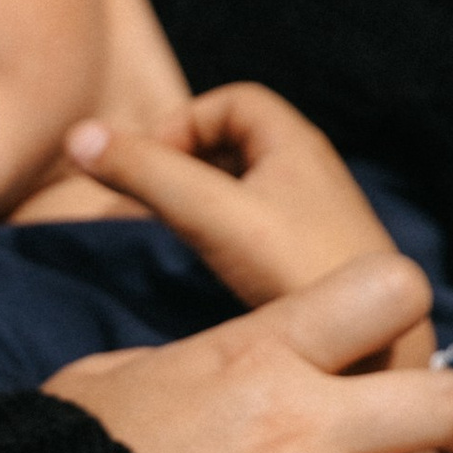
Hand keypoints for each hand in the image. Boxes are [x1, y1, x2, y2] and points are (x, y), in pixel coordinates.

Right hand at [66, 81, 432, 366]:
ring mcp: (312, 219)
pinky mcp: (308, 259)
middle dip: (182, 162)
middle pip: (235, 142)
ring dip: (198, 199)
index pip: (234, 100)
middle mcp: (311, 174)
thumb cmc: (296, 272)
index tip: (151, 166)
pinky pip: (253, 225)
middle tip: (142, 200)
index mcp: (297, 146)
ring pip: (242, 188)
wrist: (376, 352)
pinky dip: (220, 232)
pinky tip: (207, 267)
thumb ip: (145, 174)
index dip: (186, 121)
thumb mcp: (211, 214)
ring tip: (167, 231)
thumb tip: (76, 136)